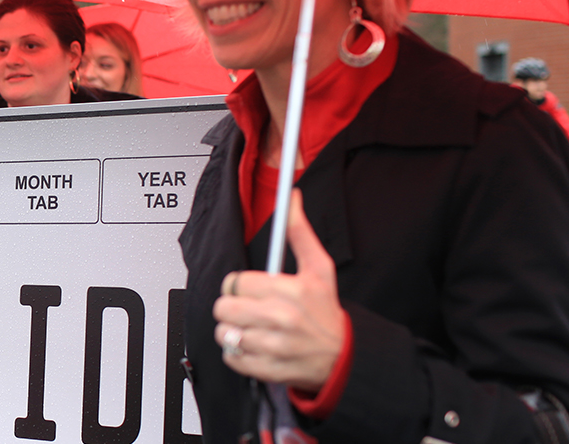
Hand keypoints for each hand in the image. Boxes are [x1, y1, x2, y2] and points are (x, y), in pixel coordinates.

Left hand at [213, 189, 345, 391]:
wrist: (345, 356)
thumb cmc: (327, 311)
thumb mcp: (320, 268)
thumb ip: (300, 232)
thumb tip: (291, 199)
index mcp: (290, 290)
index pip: (235, 282)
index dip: (239, 286)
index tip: (250, 290)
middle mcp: (281, 318)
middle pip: (224, 307)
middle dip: (231, 307)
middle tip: (247, 309)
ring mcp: (274, 346)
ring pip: (225, 333)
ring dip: (233, 331)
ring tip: (251, 328)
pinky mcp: (268, 369)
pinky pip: (232, 358)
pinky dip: (238, 354)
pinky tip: (255, 346)